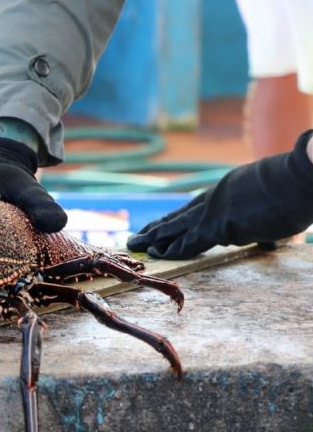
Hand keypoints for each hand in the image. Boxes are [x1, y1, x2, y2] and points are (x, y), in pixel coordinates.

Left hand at [128, 130, 312, 258]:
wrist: (301, 176)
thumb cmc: (295, 187)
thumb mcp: (271, 202)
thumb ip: (263, 222)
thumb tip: (271, 241)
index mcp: (224, 191)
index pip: (190, 209)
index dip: (172, 220)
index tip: (157, 227)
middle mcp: (213, 199)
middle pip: (176, 217)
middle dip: (155, 229)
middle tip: (135, 237)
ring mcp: (214, 211)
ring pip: (175, 228)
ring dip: (154, 239)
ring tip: (135, 245)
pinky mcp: (220, 226)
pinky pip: (190, 242)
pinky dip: (172, 250)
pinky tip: (157, 255)